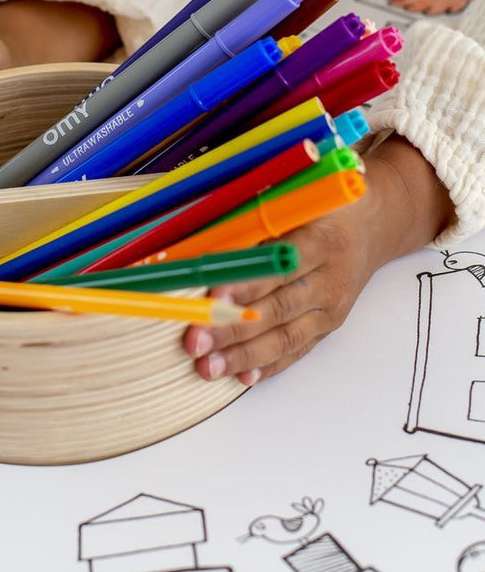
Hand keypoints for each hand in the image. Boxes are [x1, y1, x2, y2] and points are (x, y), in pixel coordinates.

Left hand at [183, 136, 453, 384]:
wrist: (375, 224)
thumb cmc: (325, 202)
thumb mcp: (301, 193)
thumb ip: (262, 210)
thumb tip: (207, 223)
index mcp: (322, 240)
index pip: (280, 267)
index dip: (246, 284)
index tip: (211, 297)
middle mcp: (330, 279)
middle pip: (278, 308)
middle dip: (233, 328)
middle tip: (195, 342)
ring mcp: (331, 307)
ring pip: (286, 336)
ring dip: (244, 356)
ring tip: (208, 369)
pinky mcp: (329, 325)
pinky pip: (298, 348)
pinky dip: (270, 365)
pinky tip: (242, 377)